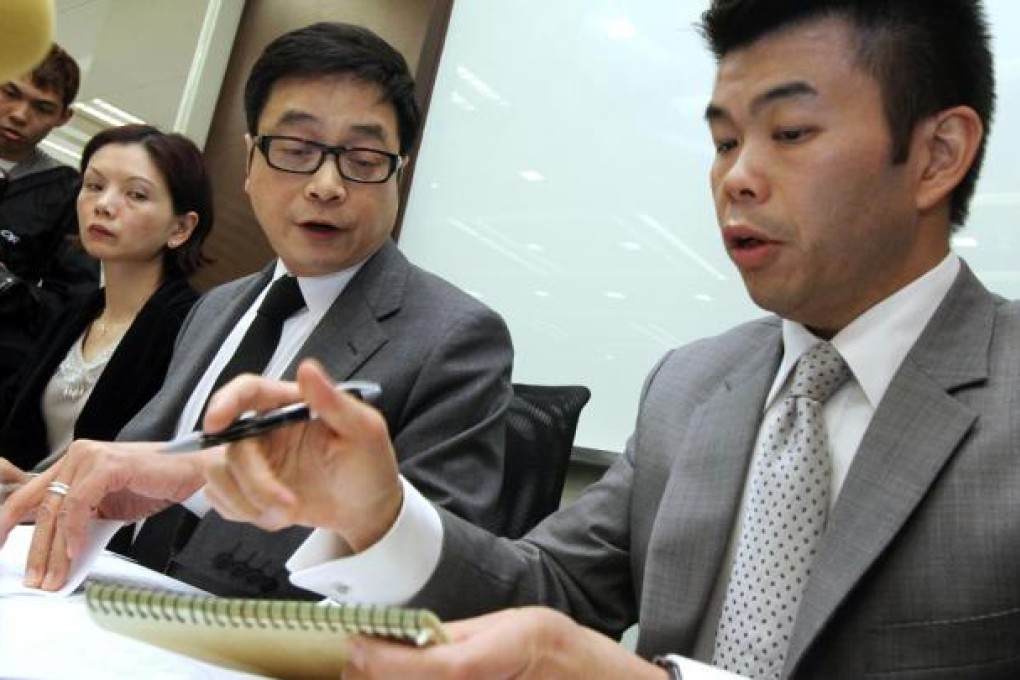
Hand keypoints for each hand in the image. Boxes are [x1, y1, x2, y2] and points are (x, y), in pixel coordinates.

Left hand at [0, 439, 208, 590]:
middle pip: (43, 507)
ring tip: (53, 576)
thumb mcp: (110, 507)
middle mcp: (79, 456)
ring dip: (53, 550)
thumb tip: (59, 557)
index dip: (9, 523)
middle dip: (36, 550)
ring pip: (59, 509)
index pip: (31, 494)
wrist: (193, 473)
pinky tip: (75, 552)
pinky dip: (75, 531)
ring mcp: (92, 457)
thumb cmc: (158, 486)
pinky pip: (80, 503)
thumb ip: (83, 523)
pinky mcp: (108, 464)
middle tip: (35, 579)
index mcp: (75, 464)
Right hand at [203, 359, 402, 551]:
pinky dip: (245, 513)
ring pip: (218, 474)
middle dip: (254, 482)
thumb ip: (334, 401)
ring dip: (249, 502)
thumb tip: (308, 370)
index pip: (249, 391)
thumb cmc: (369, 465)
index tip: (216, 423)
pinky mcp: (245, 487)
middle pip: (231, 445)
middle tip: (287, 504)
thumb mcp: (365, 431)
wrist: (366, 510)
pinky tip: (277, 514)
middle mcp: (266, 428)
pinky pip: (220, 497)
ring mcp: (254, 459)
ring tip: (287, 511)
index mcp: (291, 405)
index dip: (226, 402)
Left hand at [343, 607, 665, 678]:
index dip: (388, 660)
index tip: (357, 644)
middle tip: (357, 659)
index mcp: (507, 656)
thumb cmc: (566, 654)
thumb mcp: (515, 624)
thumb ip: (460, 635)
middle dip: (378, 677)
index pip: (439, 667)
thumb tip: (408, 637)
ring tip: (373, 671)